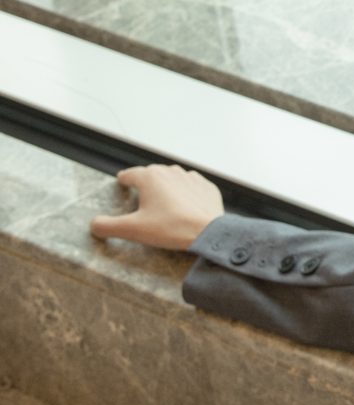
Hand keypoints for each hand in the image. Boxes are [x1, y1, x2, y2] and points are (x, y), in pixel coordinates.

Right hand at [90, 164, 224, 251]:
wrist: (208, 232)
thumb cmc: (171, 228)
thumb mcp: (133, 229)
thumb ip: (109, 226)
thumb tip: (94, 225)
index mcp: (150, 178)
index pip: (130, 174)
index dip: (124, 179)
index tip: (122, 181)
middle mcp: (170, 172)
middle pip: (152, 174)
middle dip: (145, 182)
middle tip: (141, 195)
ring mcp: (191, 178)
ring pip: (173, 178)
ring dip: (166, 186)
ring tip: (163, 201)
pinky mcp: (207, 187)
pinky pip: (192, 186)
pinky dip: (186, 193)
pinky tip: (185, 204)